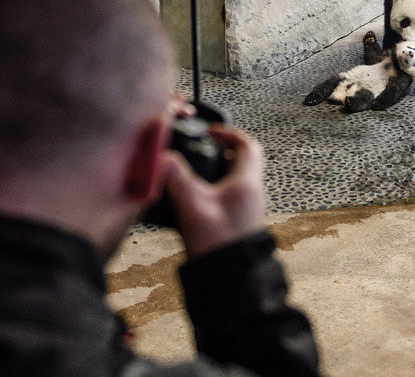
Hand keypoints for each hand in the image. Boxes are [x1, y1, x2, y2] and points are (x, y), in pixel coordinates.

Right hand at [163, 125, 265, 257]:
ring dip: (214, 174)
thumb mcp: (192, 205)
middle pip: (240, 162)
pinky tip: (193, 202)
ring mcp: (246, 210)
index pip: (247, 145)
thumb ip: (176, 177)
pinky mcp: (238, 224)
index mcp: (247, 183)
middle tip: (197, 152)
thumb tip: (163, 157)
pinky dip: (213, 192)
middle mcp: (252, 194)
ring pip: (233, 181)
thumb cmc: (218, 244)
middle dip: (217, 153)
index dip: (228, 133)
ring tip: (191, 176)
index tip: (208, 132)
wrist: (231, 281)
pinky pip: (228, 198)